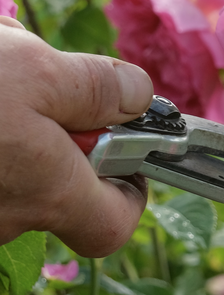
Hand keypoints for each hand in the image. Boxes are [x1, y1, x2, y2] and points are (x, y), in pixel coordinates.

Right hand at [0, 17, 153, 256]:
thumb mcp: (36, 69)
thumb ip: (98, 88)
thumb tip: (139, 97)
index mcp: (45, 192)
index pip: (114, 225)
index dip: (131, 189)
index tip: (127, 146)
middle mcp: (2, 216)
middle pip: (57, 182)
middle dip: (60, 128)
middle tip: (41, 79)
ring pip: (10, 162)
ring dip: (14, 114)